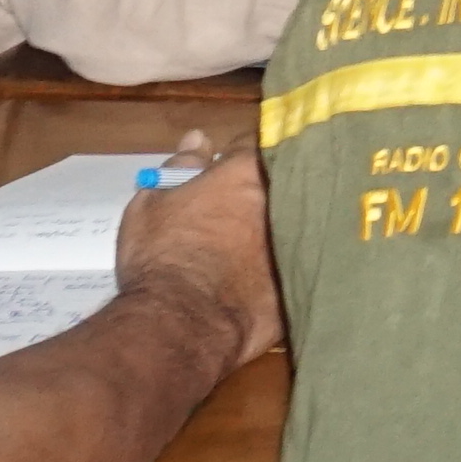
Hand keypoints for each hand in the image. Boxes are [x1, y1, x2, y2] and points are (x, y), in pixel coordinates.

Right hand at [114, 132, 281, 365]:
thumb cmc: (161, 256)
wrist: (183, 323)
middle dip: (270, 187)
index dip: (240, 155)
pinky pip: (304, 263)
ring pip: (301, 221)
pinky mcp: (308, 280)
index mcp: (249, 172)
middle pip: (287, 180)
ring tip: (257, 243)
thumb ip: (180, 167)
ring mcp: (303, 240)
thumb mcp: (152, 205)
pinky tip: (270, 276)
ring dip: (285, 224)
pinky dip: (290, 264)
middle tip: (244, 207)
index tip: (228, 170)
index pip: (256, 143)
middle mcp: (286, 200)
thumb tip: (199, 139)